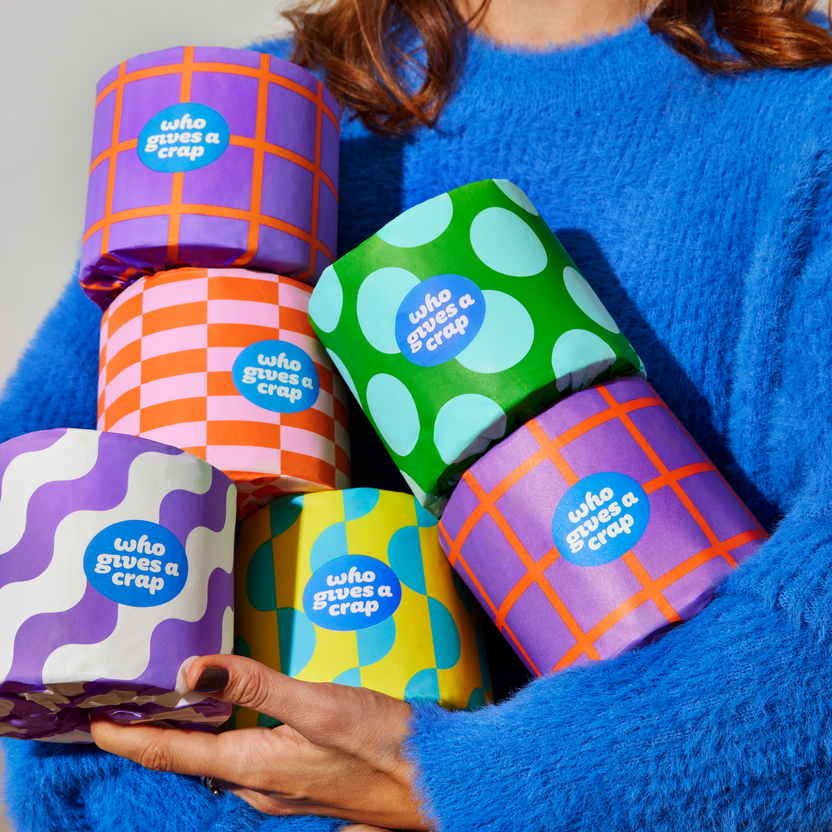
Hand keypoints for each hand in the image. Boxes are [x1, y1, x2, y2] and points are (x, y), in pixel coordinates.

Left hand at [90, 655, 432, 830]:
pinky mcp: (304, 783)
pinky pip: (247, 761)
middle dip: (153, 731)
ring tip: (171, 699)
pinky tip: (233, 715)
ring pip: (219, 760)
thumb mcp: (320, 706)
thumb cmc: (384, 745)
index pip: (172, 752)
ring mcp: (283, 791)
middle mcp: (259, 787)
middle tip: (126, 696)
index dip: (127, 736)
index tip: (91, 717)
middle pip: (190, 758)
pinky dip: (223, 737)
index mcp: (255, 768)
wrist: (437, 783)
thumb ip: (256, 686)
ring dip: (189, 732)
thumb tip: (191, 673)